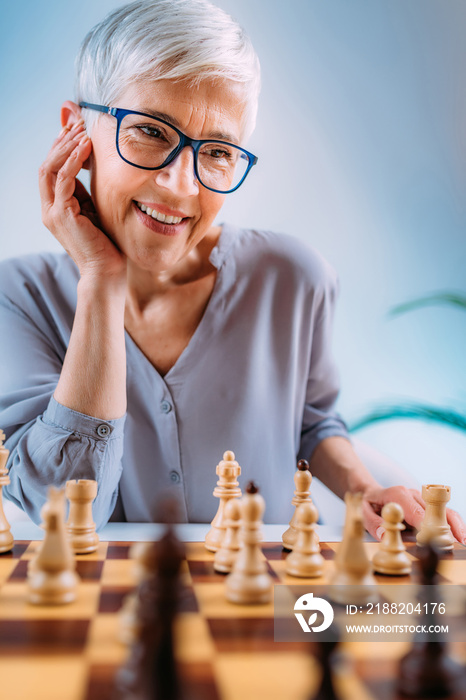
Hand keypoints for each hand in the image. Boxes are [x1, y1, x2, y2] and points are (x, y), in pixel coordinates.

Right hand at [39, 121, 126, 282]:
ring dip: (66, 146)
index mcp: (57, 207)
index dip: (62, 147)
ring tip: (83, 130)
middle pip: (47, 164)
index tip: (77, 129)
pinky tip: (86, 147)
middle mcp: (50, 208)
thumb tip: (97, 168)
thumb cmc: (108, 244)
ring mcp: (53, 212)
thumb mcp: (98, 211)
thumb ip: (92, 191)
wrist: (106, 272)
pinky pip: (63, 180)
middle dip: (62, 141)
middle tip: (79, 123)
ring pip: (50, 168)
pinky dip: (73, 161)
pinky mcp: (62, 215)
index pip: (53, 169)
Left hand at [361, 485, 465, 544]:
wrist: (371, 493)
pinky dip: (453, 524)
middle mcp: (412, 494)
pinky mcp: (427, 506)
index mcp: (397, 494)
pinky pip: (444, 514)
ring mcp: (422, 499)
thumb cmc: (368, 504)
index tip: (430, 538)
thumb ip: (373, 524)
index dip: (424, 524)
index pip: (414, 510)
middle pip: (433, 510)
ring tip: (462, 540)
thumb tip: (384, 534)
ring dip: (453, 525)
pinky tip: (460, 536)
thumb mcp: (363, 513)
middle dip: (443, 526)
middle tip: (453, 542)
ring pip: (443, 510)